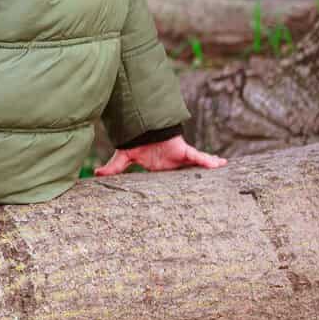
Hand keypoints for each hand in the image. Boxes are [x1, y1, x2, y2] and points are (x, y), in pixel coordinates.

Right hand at [95, 135, 226, 174]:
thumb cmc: (135, 140)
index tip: (186, 192)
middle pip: (189, 170)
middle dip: (200, 173)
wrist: (142, 127)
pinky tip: (220, 164)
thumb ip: (115, 167)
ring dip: (210, 166)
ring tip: (222, 167)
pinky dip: (209, 161)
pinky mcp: (184, 151)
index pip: (172, 177)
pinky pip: (199, 157)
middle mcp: (173, 163)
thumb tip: (96, 173)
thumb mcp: (126, 157)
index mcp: (161, 168)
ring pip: (198, 164)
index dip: (179, 183)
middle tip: (211, 182)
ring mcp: (180, 157)